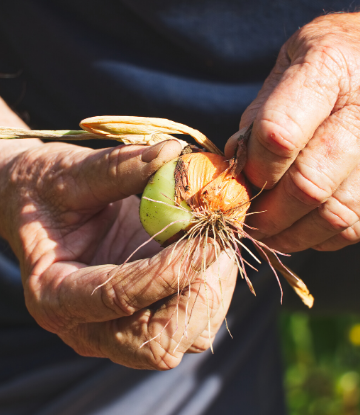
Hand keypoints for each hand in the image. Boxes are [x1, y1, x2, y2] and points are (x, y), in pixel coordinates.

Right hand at [0, 139, 236, 369]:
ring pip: (184, 337)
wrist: (39, 205)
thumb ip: (119, 167)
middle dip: (198, 294)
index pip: (120, 297)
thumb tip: (173, 153)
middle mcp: (87, 326)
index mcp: (56, 296)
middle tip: (217, 244)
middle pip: (158, 343)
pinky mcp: (144, 312)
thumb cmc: (44, 190)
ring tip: (213, 242)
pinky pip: (192, 321)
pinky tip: (206, 251)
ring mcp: (119, 325)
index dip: (172, 271)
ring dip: (211, 291)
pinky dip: (210, 288)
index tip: (211, 238)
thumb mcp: (70, 175)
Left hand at [226, 13, 359, 252]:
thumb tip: (236, 170)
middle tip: (249, 222)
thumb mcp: (286, 69)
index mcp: (328, 68)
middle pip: (308, 184)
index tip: (244, 180)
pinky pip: (356, 224)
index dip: (255, 168)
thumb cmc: (326, 60)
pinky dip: (324, 237)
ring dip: (294, 234)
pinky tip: (304, 230)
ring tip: (271, 234)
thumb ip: (259, 118)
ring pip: (336, 213)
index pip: (279, 135)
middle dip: (270, 214)